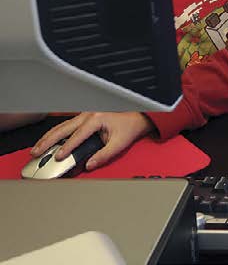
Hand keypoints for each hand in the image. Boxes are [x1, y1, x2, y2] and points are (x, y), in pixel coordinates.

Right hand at [31, 112, 153, 170]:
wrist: (139, 114)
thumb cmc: (130, 125)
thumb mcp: (120, 142)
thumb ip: (104, 155)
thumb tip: (89, 165)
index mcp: (97, 118)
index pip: (77, 135)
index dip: (67, 147)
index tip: (58, 157)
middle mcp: (88, 114)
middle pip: (63, 128)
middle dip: (48, 141)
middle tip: (36, 152)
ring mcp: (85, 114)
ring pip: (62, 125)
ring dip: (48, 137)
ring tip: (37, 148)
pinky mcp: (85, 117)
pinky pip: (67, 125)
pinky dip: (55, 133)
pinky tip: (48, 140)